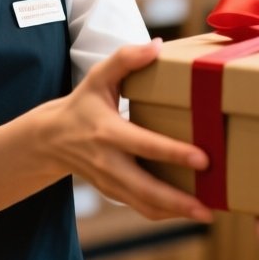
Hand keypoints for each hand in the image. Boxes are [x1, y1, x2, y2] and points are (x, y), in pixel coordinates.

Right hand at [41, 40, 212, 222]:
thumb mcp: (97, 77)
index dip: (174, 153)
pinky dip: (164, 213)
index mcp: (107, 132)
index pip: (144, 145)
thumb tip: (156, 46)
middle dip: (178, 201)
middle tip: (208, 207)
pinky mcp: (113, 193)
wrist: (50, 140)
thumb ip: (125, 59)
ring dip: (176, 213)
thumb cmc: (82, 104)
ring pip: (144, 205)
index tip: (203, 159)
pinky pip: (141, 208)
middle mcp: (108, 162)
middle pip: (146, 189)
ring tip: (207, 213)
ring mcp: (109, 181)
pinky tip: (188, 211)